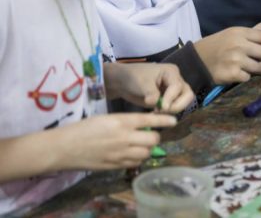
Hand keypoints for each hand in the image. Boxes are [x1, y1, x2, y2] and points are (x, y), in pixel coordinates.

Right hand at [58, 113, 176, 169]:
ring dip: (147, 149)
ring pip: (146, 153)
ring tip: (141, 145)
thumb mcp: (106, 118)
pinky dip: (137, 158)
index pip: (150, 120)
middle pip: (153, 139)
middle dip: (155, 136)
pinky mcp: (114, 165)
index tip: (174, 121)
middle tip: (150, 134)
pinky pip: (134, 163)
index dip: (165, 120)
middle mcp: (124, 137)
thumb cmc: (83, 128)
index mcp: (121, 121)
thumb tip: (143, 124)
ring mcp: (119, 153)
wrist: (63, 148)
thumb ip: (125, 121)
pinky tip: (131, 154)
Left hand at [103, 62, 192, 112]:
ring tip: (157, 112)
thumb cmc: (133, 77)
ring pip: (183, 102)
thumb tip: (157, 104)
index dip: (172, 98)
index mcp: (171, 72)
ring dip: (173, 110)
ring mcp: (173, 91)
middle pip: (187, 95)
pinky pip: (174, 107)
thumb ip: (152, 93)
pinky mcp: (168, 100)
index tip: (162, 107)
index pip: (178, 86)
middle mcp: (176, 80)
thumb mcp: (142, 83)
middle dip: (177, 105)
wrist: (123, 83)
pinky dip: (167, 113)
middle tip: (163, 111)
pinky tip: (155, 113)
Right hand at [194, 26, 260, 83]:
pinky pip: (248, 77)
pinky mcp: (232, 73)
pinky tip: (234, 72)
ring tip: (241, 66)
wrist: (195, 61)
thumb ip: (250, 34)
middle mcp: (238, 45)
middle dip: (260, 58)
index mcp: (239, 32)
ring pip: (257, 66)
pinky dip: (242, 76)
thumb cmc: (216, 46)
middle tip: (252, 59)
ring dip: (252, 68)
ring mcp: (235, 59)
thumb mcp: (231, 33)